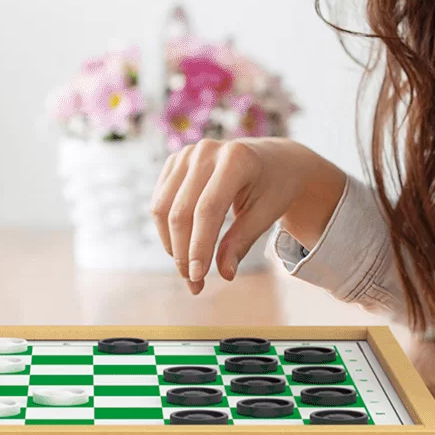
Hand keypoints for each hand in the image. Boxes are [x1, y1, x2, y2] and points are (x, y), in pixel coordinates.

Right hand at [151, 138, 346, 293]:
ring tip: (187, 268)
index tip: (198, 277)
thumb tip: (224, 273)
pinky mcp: (175, 161)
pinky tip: (181, 246)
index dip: (199, 245)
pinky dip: (166, 228)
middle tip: (193, 283)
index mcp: (236, 160)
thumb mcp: (266, 213)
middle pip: (181, 211)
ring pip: (163, 207)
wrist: (272, 159)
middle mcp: (206, 151)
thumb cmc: (274, 187)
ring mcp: (187, 153)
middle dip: (183, 251)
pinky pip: (160, 201)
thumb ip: (242, 241)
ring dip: (170, 244)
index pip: (208, 209)